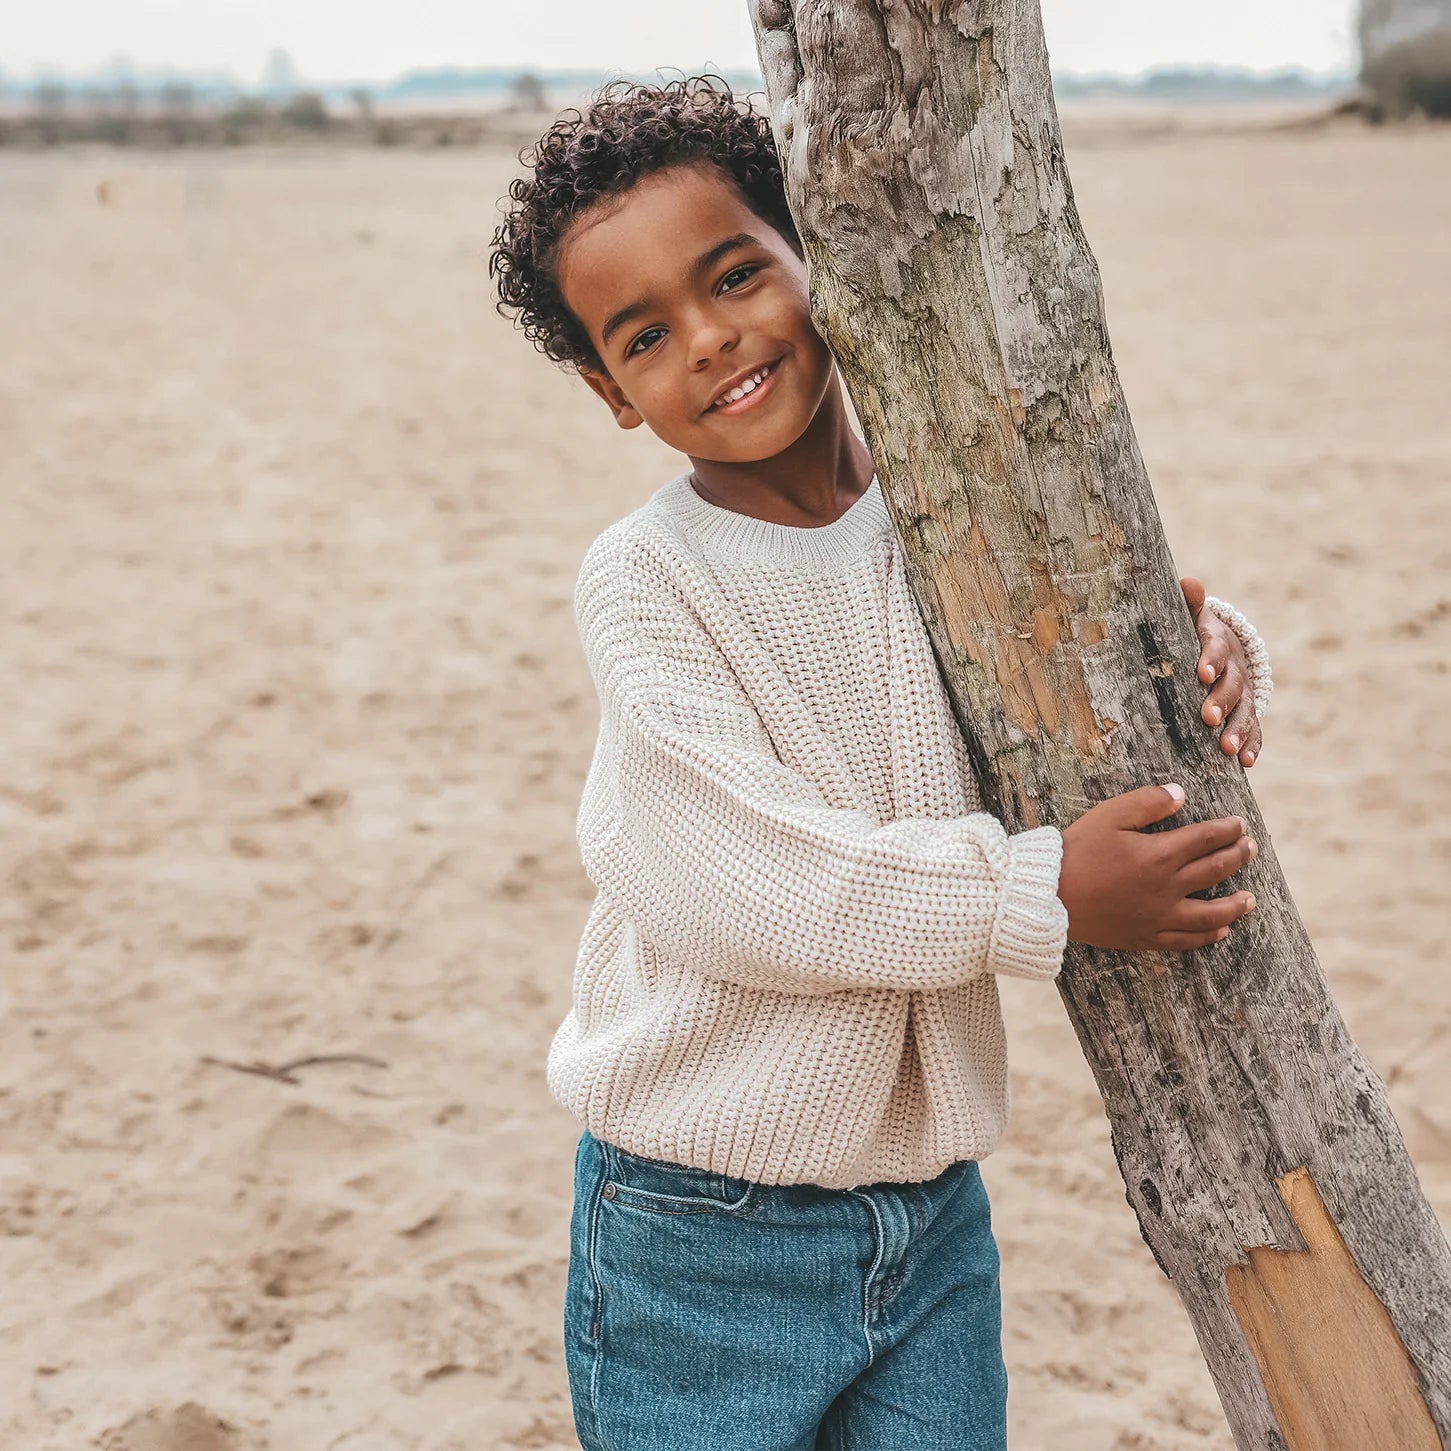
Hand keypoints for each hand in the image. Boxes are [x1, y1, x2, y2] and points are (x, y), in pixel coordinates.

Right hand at [1058, 783, 1257, 951]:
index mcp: (1159, 854)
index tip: (1239, 824)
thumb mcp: (1108, 816)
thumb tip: (1179, 794)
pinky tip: (1220, 930)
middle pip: (1214, 870)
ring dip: (1235, 905)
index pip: (1206, 838)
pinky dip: (1208, 936)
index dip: (1227, 829)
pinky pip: (1186, 940)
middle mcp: (1167, 887)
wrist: (1049, 896)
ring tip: (1250, 898)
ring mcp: (1159, 916)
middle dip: (1237, 857)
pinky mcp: (1146, 936)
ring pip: (1211, 913)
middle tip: (1250, 848)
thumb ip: (1146, 802)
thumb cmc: (1076, 852)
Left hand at [1180, 576, 1262, 767]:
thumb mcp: (1191, 616)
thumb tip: (1188, 581)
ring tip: (1226, 749)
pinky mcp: (1247, 714)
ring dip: (1237, 730)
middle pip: (1232, 686)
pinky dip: (1251, 746)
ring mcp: (1244, 694)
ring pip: (1244, 713)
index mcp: (1218, 644)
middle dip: (1221, 702)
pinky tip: (1245, 762)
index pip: (1215, 649)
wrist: (1219, 647)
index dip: (1210, 659)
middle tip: (1207, 717)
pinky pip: (1253, 731)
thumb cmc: (1193, 633)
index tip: (1201, 673)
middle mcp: (1235, 670)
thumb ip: (1188, 603)